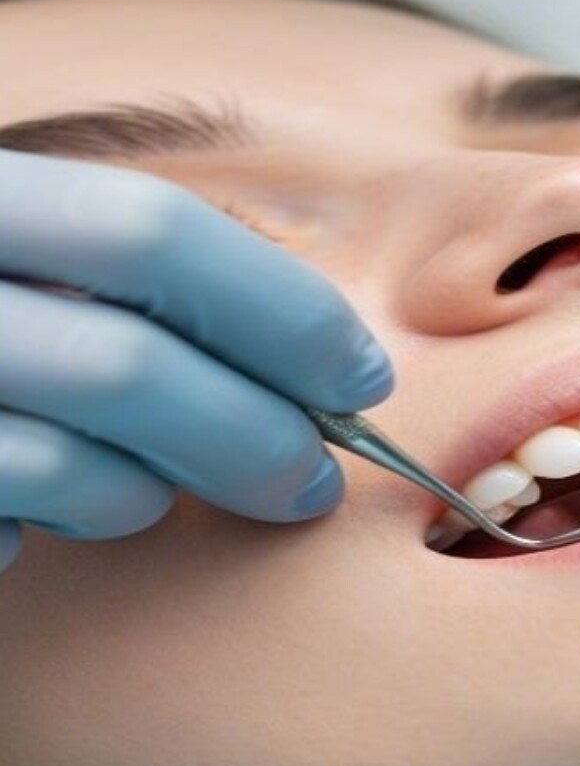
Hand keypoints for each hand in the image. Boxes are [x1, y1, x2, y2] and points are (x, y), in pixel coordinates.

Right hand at [0, 148, 393, 571]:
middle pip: (127, 361)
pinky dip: (35, 535)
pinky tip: (25, 526)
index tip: (360, 377)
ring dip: (145, 493)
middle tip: (308, 483)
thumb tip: (312, 357)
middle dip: (250, 432)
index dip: (278, 308)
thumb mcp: (24, 250)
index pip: (148, 230)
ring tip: (148, 495)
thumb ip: (120, 273)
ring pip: (64, 460)